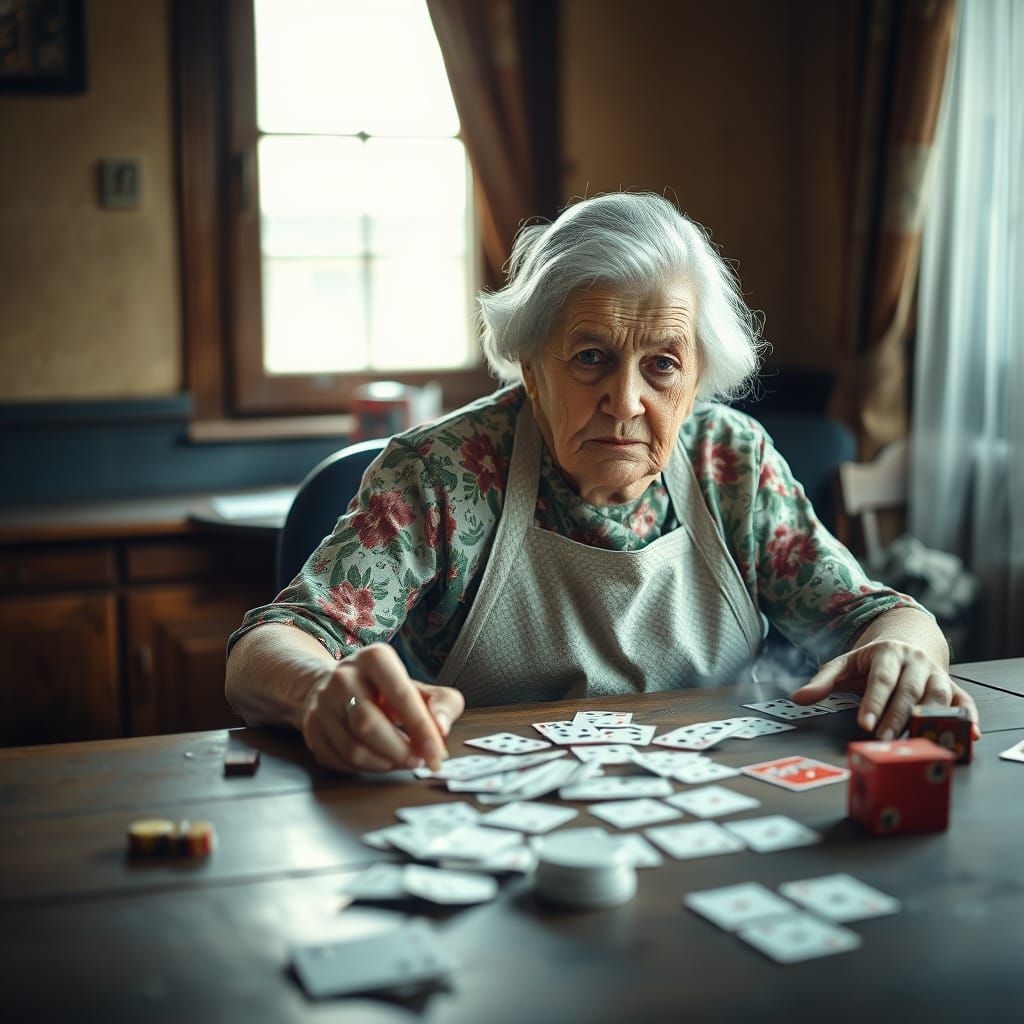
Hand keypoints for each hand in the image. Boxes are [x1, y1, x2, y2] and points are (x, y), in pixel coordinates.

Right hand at [300, 643, 464, 773]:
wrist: (338, 689)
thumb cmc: (388, 692)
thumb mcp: (420, 689)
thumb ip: (443, 703)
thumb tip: (441, 728)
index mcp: (374, 658)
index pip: (400, 694)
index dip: (421, 728)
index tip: (437, 753)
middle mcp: (343, 676)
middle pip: (369, 724)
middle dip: (400, 751)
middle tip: (419, 761)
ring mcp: (322, 704)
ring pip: (353, 747)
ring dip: (385, 763)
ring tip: (402, 761)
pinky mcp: (312, 730)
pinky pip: (341, 760)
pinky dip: (367, 768)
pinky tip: (380, 761)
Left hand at [790, 639, 980, 740]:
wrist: (907, 642)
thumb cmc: (870, 661)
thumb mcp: (843, 665)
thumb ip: (823, 682)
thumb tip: (798, 698)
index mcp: (887, 652)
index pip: (880, 679)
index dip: (874, 702)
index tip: (865, 723)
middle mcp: (915, 661)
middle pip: (908, 690)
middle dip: (897, 717)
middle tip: (885, 739)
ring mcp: (936, 673)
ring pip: (938, 696)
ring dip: (929, 719)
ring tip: (918, 741)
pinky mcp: (952, 687)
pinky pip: (963, 702)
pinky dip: (967, 718)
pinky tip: (968, 735)